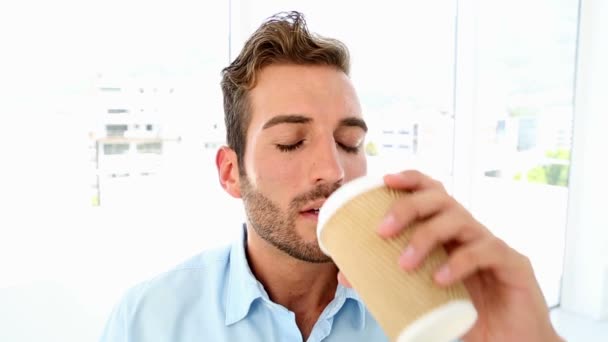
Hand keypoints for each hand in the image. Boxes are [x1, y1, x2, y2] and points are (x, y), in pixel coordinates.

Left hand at [338, 170, 562, 341]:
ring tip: (405, 264)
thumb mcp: (423, 296)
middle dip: (408, 207)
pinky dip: (459, 262)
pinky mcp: (513, 264)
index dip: (410, 180)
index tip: (385, 179)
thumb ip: (389, 283)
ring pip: (460, 220)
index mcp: (449, 233)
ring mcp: (492, 245)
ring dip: (426, 237)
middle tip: (382, 230)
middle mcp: (470, 232)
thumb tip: (347, 276)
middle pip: (441, 199)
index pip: (432, 192)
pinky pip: (485, 251)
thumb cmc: (466, 315)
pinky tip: (440, 278)